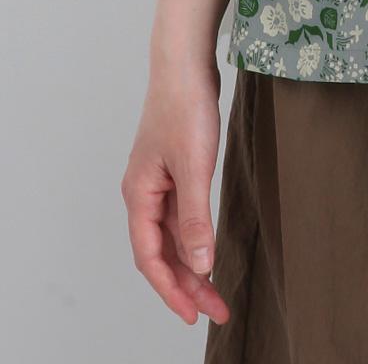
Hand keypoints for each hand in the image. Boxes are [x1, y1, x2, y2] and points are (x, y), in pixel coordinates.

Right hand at [121, 57, 230, 325]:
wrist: (185, 64)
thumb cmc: (185, 107)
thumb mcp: (194, 165)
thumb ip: (195, 217)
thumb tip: (199, 263)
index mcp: (139, 196)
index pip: (150, 258)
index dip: (172, 289)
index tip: (194, 314)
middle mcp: (144, 194)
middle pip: (161, 252)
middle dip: (187, 284)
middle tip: (216, 309)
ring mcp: (158, 182)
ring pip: (171, 236)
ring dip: (192, 263)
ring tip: (217, 290)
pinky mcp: (175, 170)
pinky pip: (180, 217)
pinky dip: (194, 237)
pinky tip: (208, 249)